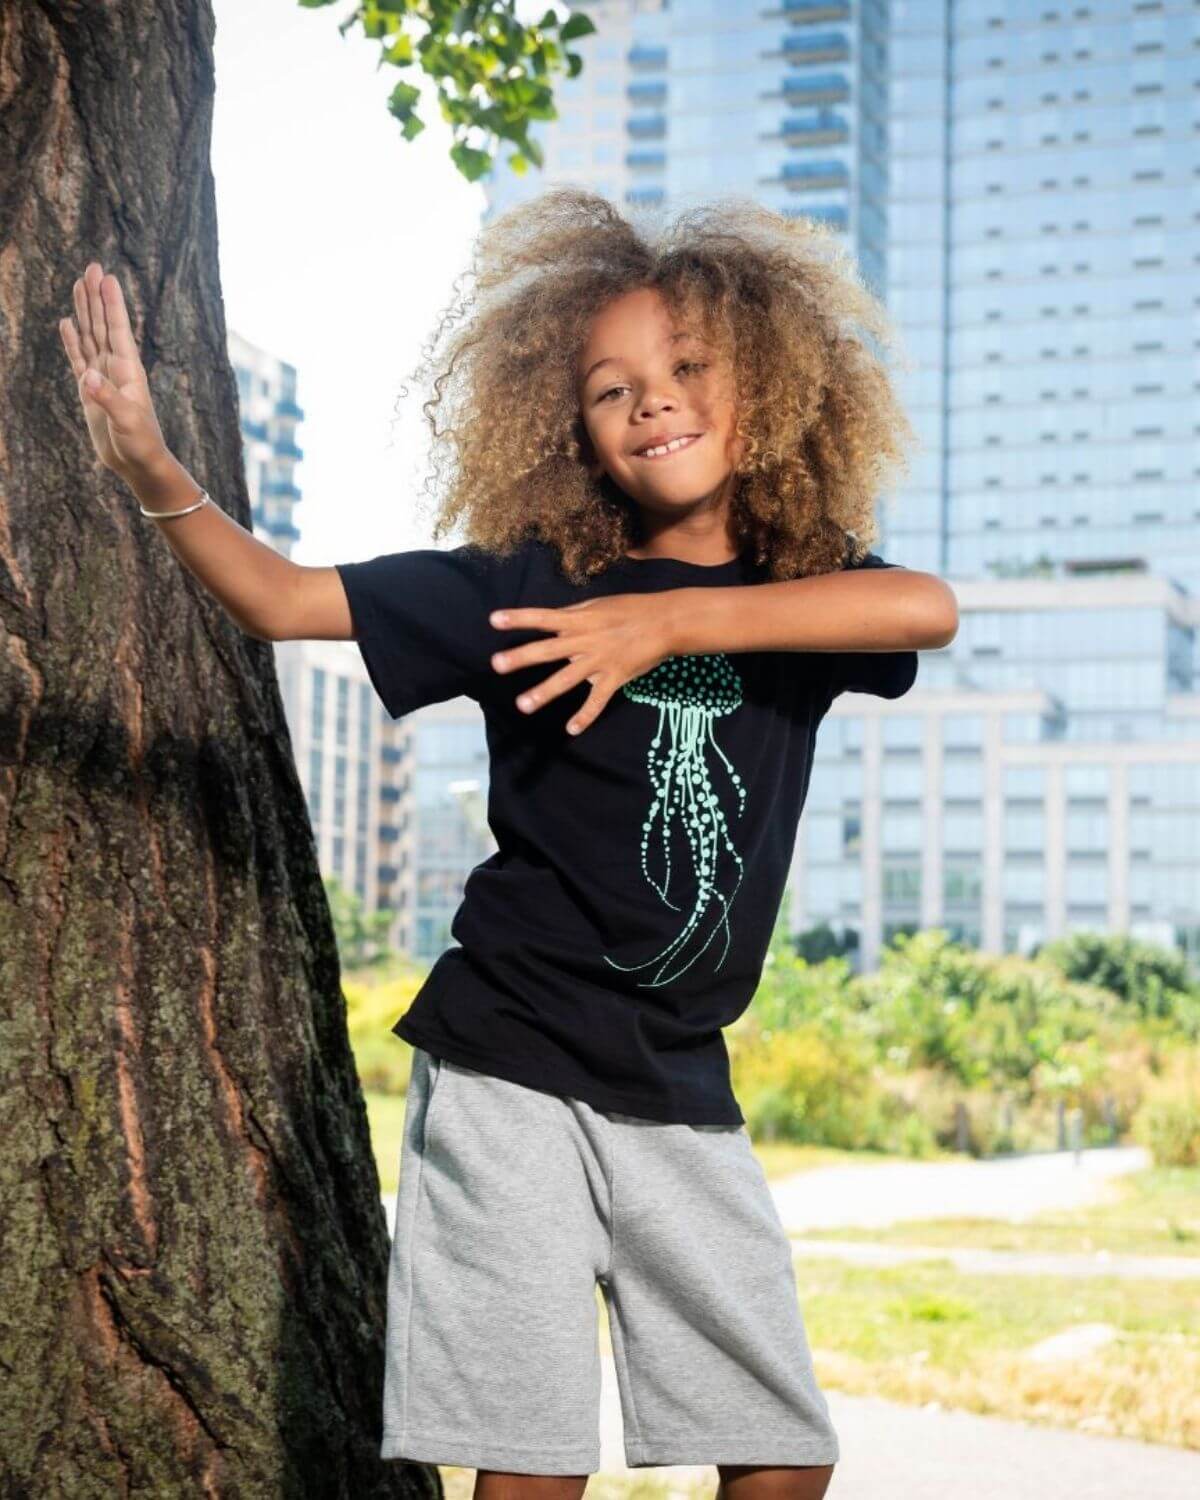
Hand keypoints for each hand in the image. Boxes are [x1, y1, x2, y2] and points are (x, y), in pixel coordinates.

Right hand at [58, 261, 171, 481]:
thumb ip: (108, 398)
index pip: (117, 329)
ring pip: (90, 336)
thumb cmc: (141, 443)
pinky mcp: (91, 391)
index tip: (106, 276)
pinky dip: (72, 341)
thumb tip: (88, 376)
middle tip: (91, 267)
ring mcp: (103, 377)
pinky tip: (67, 323)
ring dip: (84, 312)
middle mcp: (116, 368)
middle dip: (96, 297)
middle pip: (102, 325)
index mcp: (129, 371)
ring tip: (79, 285)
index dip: (111, 303)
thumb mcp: (127, 421)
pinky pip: (79, 359)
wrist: (138, 464)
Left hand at [489, 591, 683, 735]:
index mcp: (579, 619)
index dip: (518, 618)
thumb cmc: (631, 609)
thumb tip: (552, 622)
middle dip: (521, 657)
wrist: (666, 622)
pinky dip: (585, 716)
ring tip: (523, 705)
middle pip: (548, 650)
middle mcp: (585, 640)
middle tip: (497, 665)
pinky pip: (596, 700)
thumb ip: (574, 615)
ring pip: (567, 679)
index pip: (543, 617)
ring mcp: (599, 661)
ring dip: (544, 692)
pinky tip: (571, 729)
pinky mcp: (615, 677)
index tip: (493, 620)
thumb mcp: (599, 604)